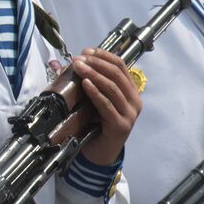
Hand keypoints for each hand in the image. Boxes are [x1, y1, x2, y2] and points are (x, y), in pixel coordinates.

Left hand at [72, 48, 141, 167]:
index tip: (86, 50)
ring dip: (94, 74)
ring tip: (79, 66)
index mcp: (131, 92)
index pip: (121, 66)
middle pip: (117, 74)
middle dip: (96, 63)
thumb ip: (88, 82)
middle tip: (78, 58)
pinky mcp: (120, 126)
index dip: (104, 55)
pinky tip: (85, 83)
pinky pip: (106, 105)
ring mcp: (129, 114)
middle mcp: (134, 102)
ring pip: (112, 87)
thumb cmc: (97, 124)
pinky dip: (95, 92)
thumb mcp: (94, 100)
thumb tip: (69, 63)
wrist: (100, 153)